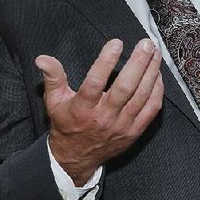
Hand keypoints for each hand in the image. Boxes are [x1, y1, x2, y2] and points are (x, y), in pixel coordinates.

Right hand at [35, 38, 163, 184]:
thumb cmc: (66, 123)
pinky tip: (157, 74)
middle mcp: (104, 117)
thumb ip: (52, 77)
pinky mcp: (134, 131)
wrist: (77, 157)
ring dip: (151, 72)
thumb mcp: (54, 100)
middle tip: (146, 43)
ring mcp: (122, 126)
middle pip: (126, 88)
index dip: (106, 61)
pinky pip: (151, 109)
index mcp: (83, 108)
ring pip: (142, 96)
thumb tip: (42, 58)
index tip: (116, 43)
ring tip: (155, 52)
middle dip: (139, 63)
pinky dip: (157, 91)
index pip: (95, 82)